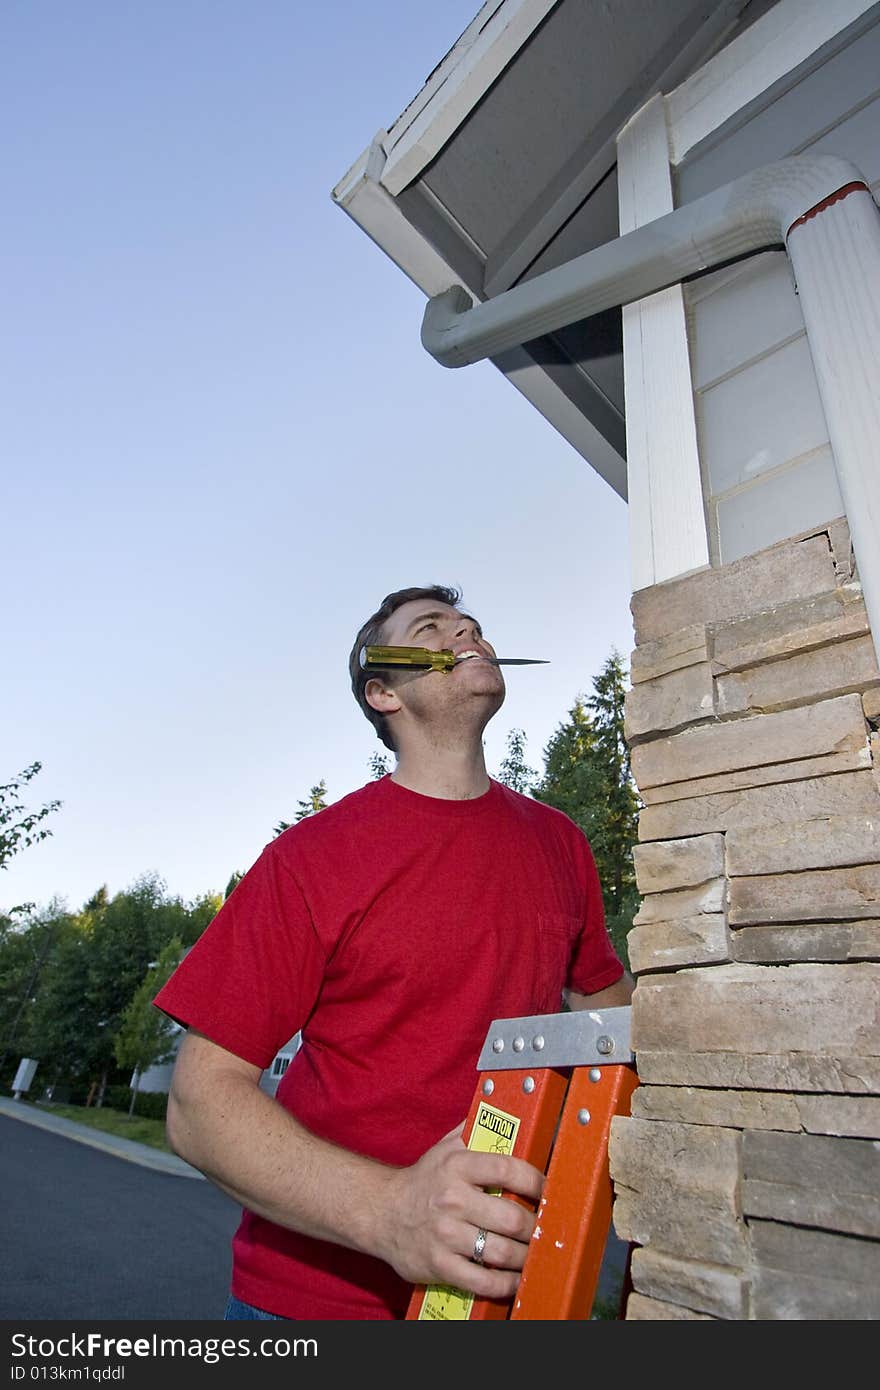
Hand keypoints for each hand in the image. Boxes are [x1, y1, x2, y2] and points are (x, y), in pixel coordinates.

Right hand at [376, 1123, 544, 1300]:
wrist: (381, 1212)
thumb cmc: (422, 1180)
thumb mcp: (445, 1147)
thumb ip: (474, 1130)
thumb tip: (502, 1109)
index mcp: (456, 1166)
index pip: (507, 1169)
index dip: (535, 1181)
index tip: (546, 1189)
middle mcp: (452, 1200)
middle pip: (510, 1218)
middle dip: (534, 1226)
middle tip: (542, 1228)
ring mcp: (445, 1235)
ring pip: (501, 1252)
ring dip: (525, 1256)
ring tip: (533, 1252)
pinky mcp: (440, 1266)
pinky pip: (482, 1281)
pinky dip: (505, 1284)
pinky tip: (514, 1278)